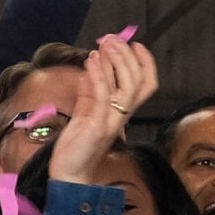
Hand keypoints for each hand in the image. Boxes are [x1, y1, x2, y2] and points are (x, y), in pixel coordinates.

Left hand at [48, 36, 157, 182]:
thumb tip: (90, 69)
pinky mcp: (97, 127)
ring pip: (127, 88)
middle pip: (139, 82)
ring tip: (104, 44)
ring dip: (116, 62)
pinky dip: (98, 76)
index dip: (146, 63)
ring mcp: (111, 122)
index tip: (135, 44)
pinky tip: (91, 61)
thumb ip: (89, 92)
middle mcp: (121, 116)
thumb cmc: (77, 146)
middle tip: (112, 38)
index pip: (146, 85)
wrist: (68, 175)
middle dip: (127, 56)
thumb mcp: (84, 113)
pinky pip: (102, 97)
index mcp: (121, 112)